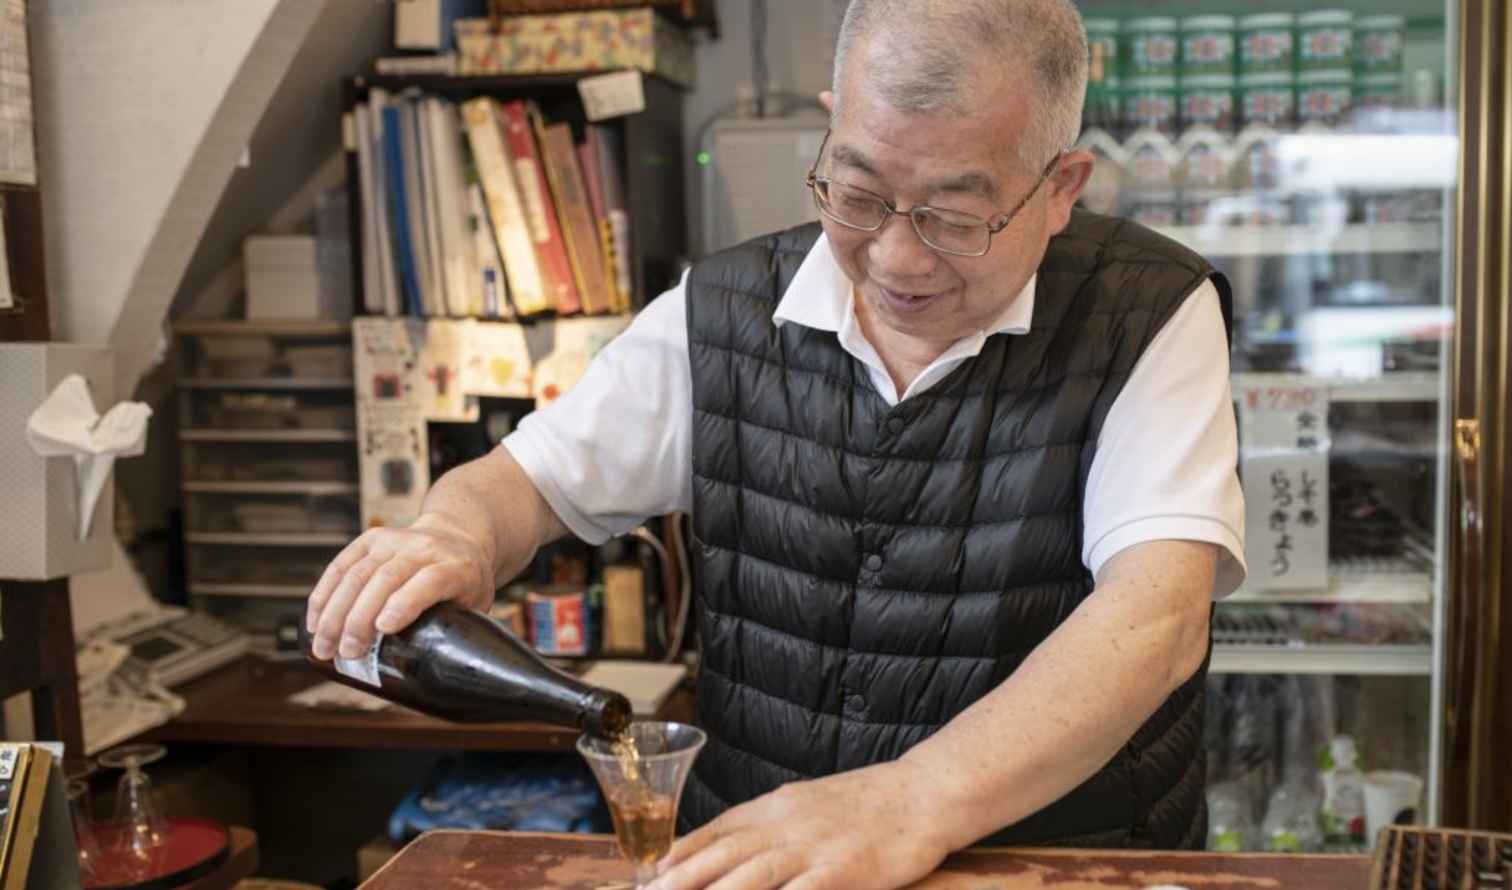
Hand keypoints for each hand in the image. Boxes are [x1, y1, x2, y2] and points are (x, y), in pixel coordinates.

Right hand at [305, 512, 495, 659]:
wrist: (458, 537)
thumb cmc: (465, 583)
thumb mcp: (475, 606)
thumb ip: (459, 635)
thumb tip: (437, 682)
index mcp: (455, 567)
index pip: (428, 582)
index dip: (404, 604)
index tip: (383, 630)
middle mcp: (424, 548)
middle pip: (385, 580)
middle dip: (360, 619)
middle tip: (346, 654)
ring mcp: (395, 540)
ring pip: (357, 573)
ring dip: (335, 612)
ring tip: (324, 647)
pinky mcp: (371, 539)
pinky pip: (340, 565)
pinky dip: (324, 594)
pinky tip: (314, 621)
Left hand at [648, 760, 953, 889]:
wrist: (922, 792)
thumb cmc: (864, 804)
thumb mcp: (805, 804)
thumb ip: (766, 826)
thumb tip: (724, 848)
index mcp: (775, 808)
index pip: (716, 831)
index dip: (680, 855)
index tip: (649, 876)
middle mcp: (786, 825)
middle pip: (723, 855)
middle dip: (682, 880)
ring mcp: (815, 847)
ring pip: (753, 875)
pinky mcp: (845, 869)